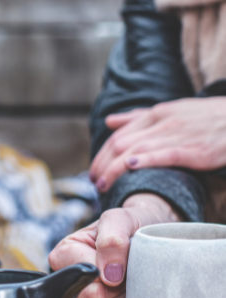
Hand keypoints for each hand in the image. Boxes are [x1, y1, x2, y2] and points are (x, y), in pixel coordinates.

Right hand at [48, 194, 180, 297]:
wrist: (153, 237)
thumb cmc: (132, 225)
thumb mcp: (121, 219)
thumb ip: (111, 241)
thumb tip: (109, 275)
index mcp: (66, 253)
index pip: (81, 278)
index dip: (106, 277)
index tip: (123, 267)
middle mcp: (70, 280)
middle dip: (114, 295)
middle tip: (129, 280)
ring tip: (130, 293)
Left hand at [90, 98, 225, 191]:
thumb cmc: (205, 118)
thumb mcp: (171, 111)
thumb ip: (137, 117)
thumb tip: (109, 121)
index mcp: (155, 114)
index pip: (117, 136)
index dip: (101, 155)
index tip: (93, 172)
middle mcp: (162, 122)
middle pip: (119, 144)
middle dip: (102, 165)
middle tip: (93, 183)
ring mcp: (177, 134)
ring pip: (135, 150)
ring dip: (113, 169)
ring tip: (102, 186)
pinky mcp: (193, 149)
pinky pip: (164, 154)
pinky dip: (144, 159)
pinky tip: (129, 167)